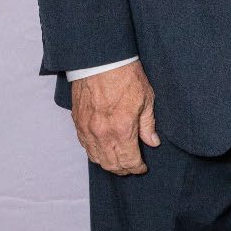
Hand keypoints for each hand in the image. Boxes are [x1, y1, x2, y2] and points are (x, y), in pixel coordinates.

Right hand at [70, 60, 157, 175]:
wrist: (102, 61)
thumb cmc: (126, 76)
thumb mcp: (147, 99)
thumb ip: (147, 124)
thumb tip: (152, 142)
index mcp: (121, 130)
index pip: (128, 160)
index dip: (137, 168)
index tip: (142, 168)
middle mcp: (101, 134)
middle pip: (111, 164)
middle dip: (123, 169)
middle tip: (132, 167)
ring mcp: (87, 129)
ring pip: (96, 158)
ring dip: (108, 163)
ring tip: (119, 161)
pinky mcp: (78, 123)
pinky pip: (85, 146)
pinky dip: (95, 153)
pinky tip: (103, 150)